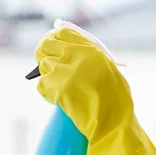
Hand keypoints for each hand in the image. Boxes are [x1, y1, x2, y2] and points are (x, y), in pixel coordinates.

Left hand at [35, 27, 133, 141]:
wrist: (113, 122)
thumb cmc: (114, 102)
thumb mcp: (108, 72)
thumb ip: (89, 60)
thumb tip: (66, 56)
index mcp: (92, 50)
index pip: (63, 33)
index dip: (53, 38)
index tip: (50, 46)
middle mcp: (78, 56)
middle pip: (47, 45)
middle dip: (43, 54)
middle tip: (45, 66)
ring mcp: (67, 71)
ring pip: (43, 66)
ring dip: (47, 77)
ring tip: (58, 89)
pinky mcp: (58, 87)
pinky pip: (41, 85)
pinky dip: (46, 93)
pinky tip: (57, 100)